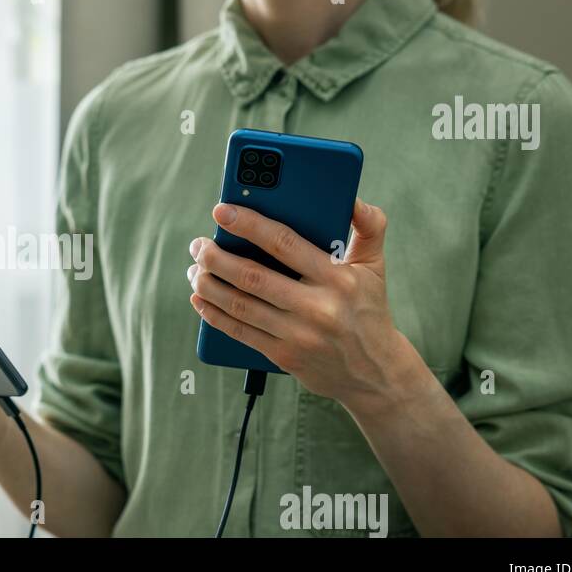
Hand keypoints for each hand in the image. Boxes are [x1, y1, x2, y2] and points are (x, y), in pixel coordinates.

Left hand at [187, 199, 426, 414]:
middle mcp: (317, 307)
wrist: (375, 373)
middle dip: (216, 257)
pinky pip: (240, 332)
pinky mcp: (284, 356)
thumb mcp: (375, 267)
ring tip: (195, 270)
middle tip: (199, 244)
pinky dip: (214, 314)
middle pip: (252, 276)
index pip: (285, 243)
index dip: (249, 224)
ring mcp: (299, 334)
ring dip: (209, 285)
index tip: (221, 211)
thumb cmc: (369, 310)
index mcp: (338, 278)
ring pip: (240, 305)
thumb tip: (353, 198)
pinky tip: (200, 300)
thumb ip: (369, 227)